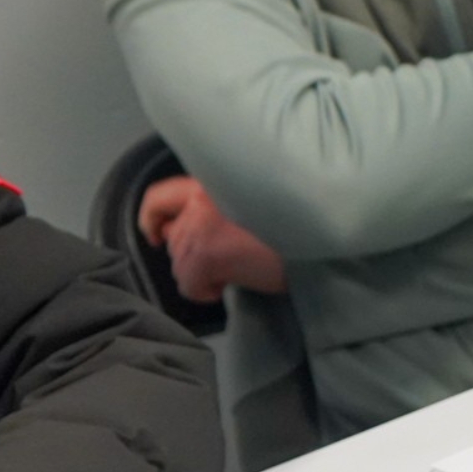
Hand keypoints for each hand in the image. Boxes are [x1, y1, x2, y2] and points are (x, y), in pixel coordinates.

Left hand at [137, 175, 285, 301]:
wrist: (321, 237)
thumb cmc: (296, 223)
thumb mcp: (252, 203)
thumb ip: (216, 209)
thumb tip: (190, 234)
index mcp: (213, 180)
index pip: (160, 196)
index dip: (151, 219)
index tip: (157, 235)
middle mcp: (201, 195)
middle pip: (174, 238)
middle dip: (192, 256)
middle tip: (222, 263)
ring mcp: (200, 223)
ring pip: (179, 263)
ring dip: (201, 274)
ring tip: (234, 271)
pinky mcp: (206, 252)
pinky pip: (188, 284)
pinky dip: (205, 291)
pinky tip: (229, 283)